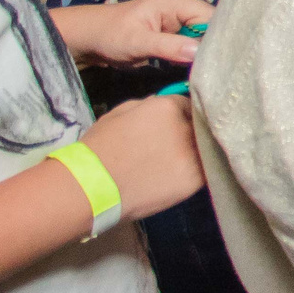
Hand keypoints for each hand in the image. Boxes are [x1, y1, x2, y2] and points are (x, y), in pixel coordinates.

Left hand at [55, 0, 213, 66]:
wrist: (88, 38)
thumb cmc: (110, 35)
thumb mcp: (137, 42)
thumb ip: (168, 46)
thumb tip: (198, 53)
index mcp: (178, 2)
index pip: (212, 18)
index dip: (220, 38)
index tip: (224, 62)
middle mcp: (184, 9)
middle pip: (213, 28)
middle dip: (216, 48)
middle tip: (220, 71)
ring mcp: (180, 22)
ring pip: (205, 38)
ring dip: (207, 54)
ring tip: (214, 73)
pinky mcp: (176, 36)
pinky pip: (194, 45)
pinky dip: (197, 57)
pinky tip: (201, 71)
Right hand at [78, 96, 204, 223]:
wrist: (89, 188)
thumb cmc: (98, 149)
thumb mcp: (119, 114)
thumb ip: (147, 106)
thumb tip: (161, 104)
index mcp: (168, 107)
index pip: (187, 105)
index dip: (180, 115)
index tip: (173, 125)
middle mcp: (185, 127)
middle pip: (198, 126)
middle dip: (189, 132)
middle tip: (176, 145)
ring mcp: (192, 154)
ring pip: (204, 148)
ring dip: (195, 152)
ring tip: (178, 162)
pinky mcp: (194, 179)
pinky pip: (204, 170)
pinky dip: (196, 172)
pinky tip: (183, 176)